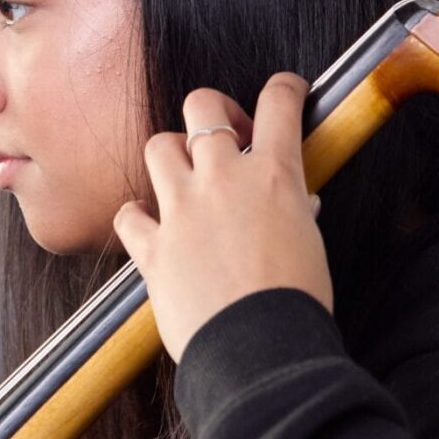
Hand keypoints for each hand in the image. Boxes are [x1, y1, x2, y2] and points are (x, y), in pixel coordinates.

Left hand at [115, 72, 332, 362]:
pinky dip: (135, 218)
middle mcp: (223, 179)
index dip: (283, 88)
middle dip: (212, 112)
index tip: (284, 92)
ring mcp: (182, 210)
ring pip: (159, 147)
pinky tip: (148, 227)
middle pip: (202, 106)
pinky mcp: (153, 248)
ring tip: (185, 179)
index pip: (279, 102)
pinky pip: (128, 215)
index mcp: (274, 175)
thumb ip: (295, 213)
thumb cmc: (297, 303)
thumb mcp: (311, 245)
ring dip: (171, 156)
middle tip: (225, 137)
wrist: (262, 351)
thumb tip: (296, 204)